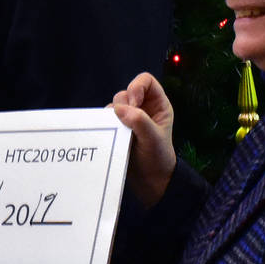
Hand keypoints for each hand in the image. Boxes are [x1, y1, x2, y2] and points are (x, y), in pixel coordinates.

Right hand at [109, 71, 175, 208]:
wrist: (151, 182)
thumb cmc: (158, 159)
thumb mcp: (153, 139)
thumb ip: (139, 121)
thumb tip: (119, 109)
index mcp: (158, 105)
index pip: (146, 81)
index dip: (136, 87)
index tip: (133, 104)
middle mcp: (144, 108)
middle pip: (126, 92)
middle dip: (123, 105)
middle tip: (125, 123)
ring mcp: (130, 119)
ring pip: (114, 105)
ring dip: (113, 116)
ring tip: (119, 133)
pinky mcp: (119, 130)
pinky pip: (107, 119)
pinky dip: (106, 124)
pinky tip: (111, 136)